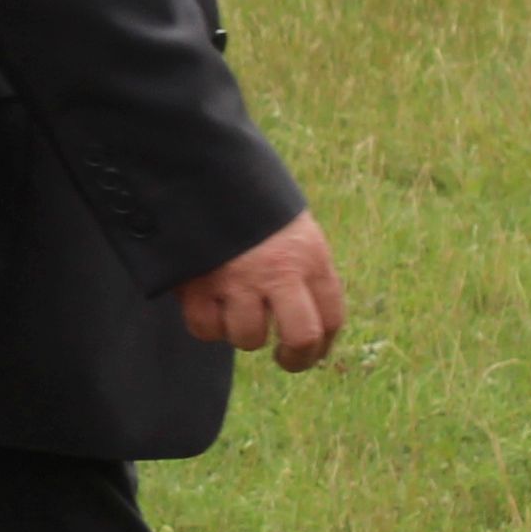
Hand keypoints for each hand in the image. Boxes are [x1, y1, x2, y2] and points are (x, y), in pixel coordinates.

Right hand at [176, 211, 344, 370]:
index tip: (311, 353)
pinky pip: (206, 328)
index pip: (332, 318)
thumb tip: (308, 326)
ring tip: (235, 309)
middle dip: (295, 359)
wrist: (202, 172)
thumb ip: (302, 271)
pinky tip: (207, 303)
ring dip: (241, 332)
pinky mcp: (199, 283)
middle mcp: (279, 269)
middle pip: (301, 337)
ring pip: (249, 337)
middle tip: (284, 358)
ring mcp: (238, 279)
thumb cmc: (252, 206)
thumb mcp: (291, 229)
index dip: (323, 346)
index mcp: (309, 255)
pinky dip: (207, 323)